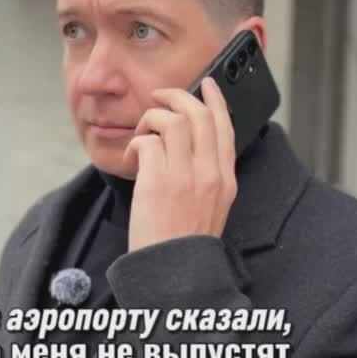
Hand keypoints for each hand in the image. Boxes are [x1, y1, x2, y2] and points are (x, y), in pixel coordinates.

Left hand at [122, 77, 237, 252]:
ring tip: (141, 134)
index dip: (214, 100)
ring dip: (151, 119)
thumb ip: (207, 177)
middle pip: (199, 114)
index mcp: (226, 179)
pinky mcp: (157, 182)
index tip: (205, 84)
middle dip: (176, 96)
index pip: (225, 126)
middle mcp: (209, 173)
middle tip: (160, 97)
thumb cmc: (184, 244)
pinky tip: (131, 159)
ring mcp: (184, 176)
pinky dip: (134, 144)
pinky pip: (146, 142)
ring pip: (171, 121)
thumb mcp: (212, 208)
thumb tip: (190, 146)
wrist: (174, 272)